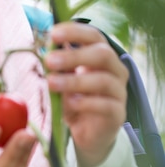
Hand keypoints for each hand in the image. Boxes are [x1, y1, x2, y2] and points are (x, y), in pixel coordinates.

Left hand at [44, 22, 127, 166]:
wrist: (87, 133)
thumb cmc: (76, 101)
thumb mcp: (64, 80)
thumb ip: (59, 64)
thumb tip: (47, 46)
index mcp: (103, 57)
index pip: (95, 36)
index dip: (76, 32)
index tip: (53, 34)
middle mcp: (115, 71)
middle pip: (103, 54)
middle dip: (74, 56)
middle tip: (49, 61)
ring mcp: (119, 93)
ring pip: (103, 80)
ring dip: (74, 80)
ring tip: (51, 83)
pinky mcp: (118, 114)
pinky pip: (106, 105)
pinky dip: (86, 102)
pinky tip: (71, 102)